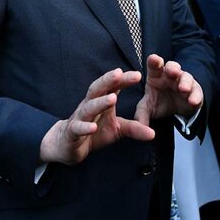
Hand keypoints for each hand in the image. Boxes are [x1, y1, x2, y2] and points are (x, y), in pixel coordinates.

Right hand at [39, 69, 153, 164]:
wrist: (67, 145)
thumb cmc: (93, 132)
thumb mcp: (117, 129)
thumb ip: (134, 128)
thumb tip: (153, 133)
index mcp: (101, 101)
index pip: (112, 86)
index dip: (123, 79)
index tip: (137, 74)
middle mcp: (89, 105)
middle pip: (98, 89)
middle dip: (108, 80)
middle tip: (119, 73)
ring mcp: (80, 118)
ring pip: (88, 107)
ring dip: (100, 102)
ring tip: (112, 98)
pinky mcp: (72, 132)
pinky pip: (77, 128)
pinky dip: (85, 127)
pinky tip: (92, 127)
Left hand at [134, 54, 202, 124]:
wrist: (176, 109)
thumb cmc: (159, 102)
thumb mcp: (148, 108)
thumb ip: (142, 115)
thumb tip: (137, 126)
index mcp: (156, 75)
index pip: (154, 65)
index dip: (154, 61)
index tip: (154, 59)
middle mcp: (170, 75)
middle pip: (172, 67)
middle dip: (173, 68)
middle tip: (172, 72)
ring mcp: (184, 81)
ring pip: (186, 77)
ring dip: (185, 82)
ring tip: (183, 89)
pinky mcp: (195, 91)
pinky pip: (196, 91)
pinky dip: (195, 96)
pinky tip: (193, 101)